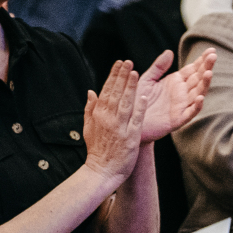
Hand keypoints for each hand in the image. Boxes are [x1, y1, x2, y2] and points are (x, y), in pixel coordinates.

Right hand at [81, 60, 148, 185]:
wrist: (102, 170)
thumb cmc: (97, 150)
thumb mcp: (88, 127)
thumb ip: (90, 108)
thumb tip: (90, 91)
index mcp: (98, 115)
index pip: (105, 91)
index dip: (113, 76)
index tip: (119, 63)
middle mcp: (107, 118)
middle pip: (115, 93)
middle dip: (121, 76)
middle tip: (128, 62)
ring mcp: (119, 127)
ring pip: (125, 103)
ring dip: (130, 87)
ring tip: (135, 73)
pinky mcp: (130, 136)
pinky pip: (136, 119)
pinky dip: (140, 108)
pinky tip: (144, 96)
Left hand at [139, 47, 214, 142]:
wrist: (129, 121)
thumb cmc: (138, 100)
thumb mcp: (146, 80)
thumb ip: (158, 67)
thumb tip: (170, 51)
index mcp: (175, 82)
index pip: (193, 69)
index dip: (202, 60)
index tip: (211, 50)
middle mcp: (182, 93)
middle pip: (198, 79)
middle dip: (206, 67)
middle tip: (213, 56)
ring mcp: (181, 106)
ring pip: (198, 93)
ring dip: (204, 84)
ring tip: (209, 72)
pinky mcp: (177, 119)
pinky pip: (190, 112)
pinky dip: (196, 106)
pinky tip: (200, 97)